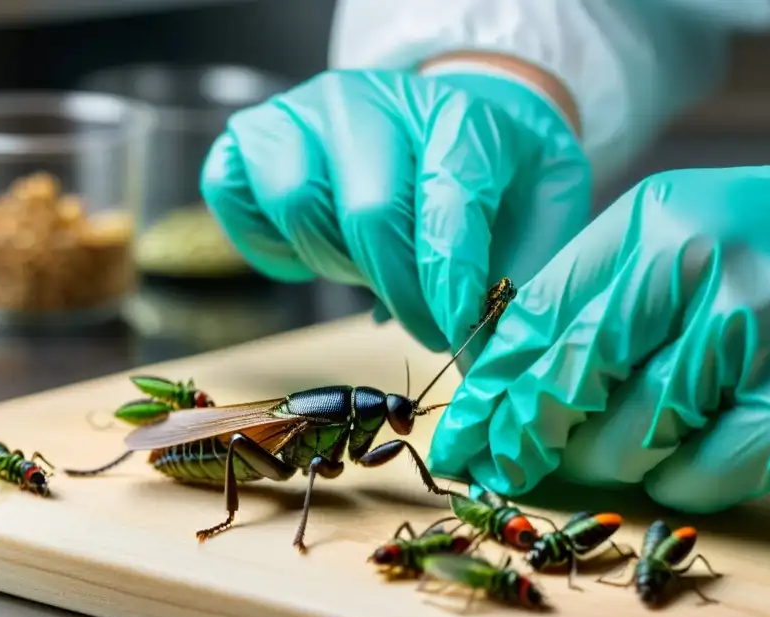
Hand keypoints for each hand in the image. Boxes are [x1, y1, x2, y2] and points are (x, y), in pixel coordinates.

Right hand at [201, 68, 589, 363]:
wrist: (439, 124)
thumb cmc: (488, 181)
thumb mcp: (537, 218)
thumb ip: (524, 283)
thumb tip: (487, 361)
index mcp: (455, 115)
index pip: (449, 200)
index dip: (451, 282)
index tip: (460, 333)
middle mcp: (371, 101)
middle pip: (368, 212)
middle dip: (399, 292)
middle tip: (426, 325)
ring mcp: (302, 114)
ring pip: (296, 205)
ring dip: (335, 262)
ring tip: (368, 264)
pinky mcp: (250, 137)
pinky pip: (232, 199)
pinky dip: (267, 245)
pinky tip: (311, 247)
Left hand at [428, 163, 769, 510]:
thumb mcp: (681, 246)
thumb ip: (596, 302)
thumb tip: (502, 387)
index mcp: (661, 220)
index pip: (540, 316)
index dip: (489, 389)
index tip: (459, 436)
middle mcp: (707, 263)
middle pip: (572, 380)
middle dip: (528, 438)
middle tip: (506, 468)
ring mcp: (762, 335)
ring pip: (630, 438)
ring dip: (619, 458)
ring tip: (641, 441)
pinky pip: (696, 479)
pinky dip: (683, 483)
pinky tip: (701, 455)